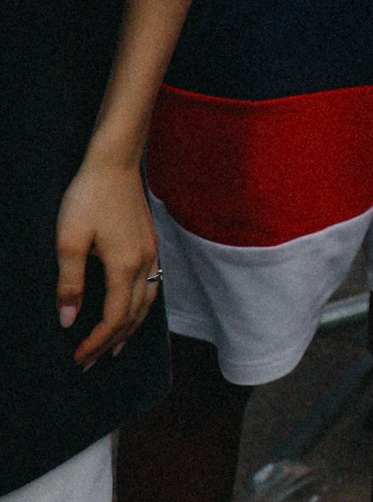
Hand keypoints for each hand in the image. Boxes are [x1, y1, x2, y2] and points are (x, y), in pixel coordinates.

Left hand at [54, 163, 157, 368]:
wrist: (114, 164)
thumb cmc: (89, 198)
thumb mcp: (68, 241)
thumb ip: (70, 284)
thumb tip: (69, 320)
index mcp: (125, 265)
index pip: (115, 317)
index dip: (96, 341)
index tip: (78, 357)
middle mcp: (145, 263)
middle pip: (134, 315)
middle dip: (111, 341)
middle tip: (89, 362)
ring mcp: (151, 252)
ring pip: (147, 303)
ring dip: (130, 328)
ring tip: (112, 347)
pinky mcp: (150, 243)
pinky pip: (152, 286)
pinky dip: (140, 308)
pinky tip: (130, 310)